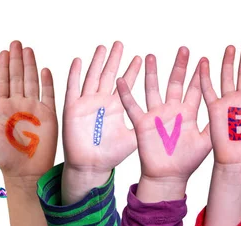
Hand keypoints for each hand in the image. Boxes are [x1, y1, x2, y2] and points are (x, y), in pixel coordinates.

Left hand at [0, 41, 57, 178]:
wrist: (24, 172)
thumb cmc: (4, 157)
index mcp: (1, 107)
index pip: (1, 81)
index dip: (2, 66)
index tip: (2, 51)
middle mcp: (17, 104)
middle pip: (16, 77)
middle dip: (16, 59)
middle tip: (15, 43)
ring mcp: (32, 108)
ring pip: (31, 81)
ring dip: (30, 65)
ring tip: (28, 50)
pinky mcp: (47, 115)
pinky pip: (48, 95)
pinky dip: (47, 82)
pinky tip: (45, 70)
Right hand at [64, 42, 141, 173]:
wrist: (91, 166)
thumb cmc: (111, 155)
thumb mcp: (134, 138)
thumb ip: (145, 126)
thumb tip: (167, 121)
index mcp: (116, 106)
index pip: (126, 83)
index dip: (133, 70)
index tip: (142, 57)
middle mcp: (102, 101)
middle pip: (109, 75)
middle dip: (115, 59)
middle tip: (121, 44)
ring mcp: (87, 103)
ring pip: (92, 77)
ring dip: (97, 62)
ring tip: (103, 48)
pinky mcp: (73, 108)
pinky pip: (73, 88)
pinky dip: (74, 74)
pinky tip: (78, 61)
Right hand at [116, 47, 210, 181]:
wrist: (168, 176)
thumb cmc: (188, 162)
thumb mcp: (207, 142)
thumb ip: (216, 126)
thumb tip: (233, 113)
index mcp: (188, 113)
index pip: (195, 89)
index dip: (199, 75)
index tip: (204, 58)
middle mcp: (172, 110)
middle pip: (175, 83)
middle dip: (179, 66)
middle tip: (184, 49)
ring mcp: (157, 115)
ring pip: (153, 89)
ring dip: (152, 73)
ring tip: (150, 56)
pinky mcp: (142, 123)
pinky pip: (132, 106)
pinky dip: (126, 94)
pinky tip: (121, 81)